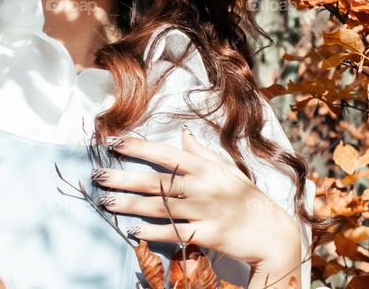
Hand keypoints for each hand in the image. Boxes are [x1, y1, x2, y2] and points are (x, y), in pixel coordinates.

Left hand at [94, 126, 304, 283]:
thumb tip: (183, 133)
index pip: (165, 153)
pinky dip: (154, 232)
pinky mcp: (208, 235)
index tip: (113, 143)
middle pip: (155, 181)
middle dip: (123, 178)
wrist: (272, 232)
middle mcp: (201, 186)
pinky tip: (133, 230)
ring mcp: (204, 211)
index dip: (138, 146)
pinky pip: (176, 233)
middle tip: (97, 176)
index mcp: (204, 167)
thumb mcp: (226, 168)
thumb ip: (201, 153)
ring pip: (159, 206)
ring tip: (105, 202)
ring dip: (129, 205)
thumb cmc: (246, 197)